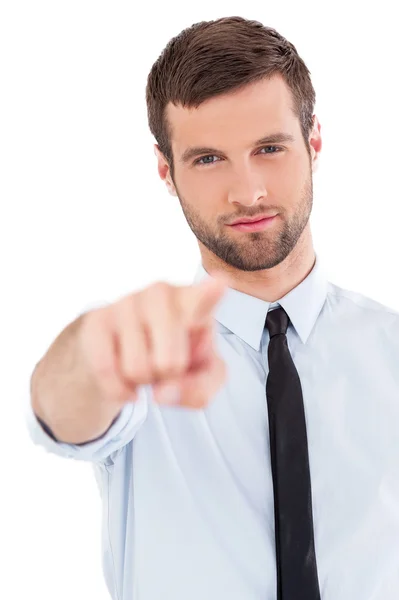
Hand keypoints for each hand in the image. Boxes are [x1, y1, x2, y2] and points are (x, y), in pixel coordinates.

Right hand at [78, 277, 227, 408]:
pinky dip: (118, 388)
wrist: (124, 350)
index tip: (221, 283)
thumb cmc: (173, 355)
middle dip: (167, 377)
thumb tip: (162, 393)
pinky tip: (124, 375)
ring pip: (138, 370)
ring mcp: (128, 302)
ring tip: (144, 360)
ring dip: (141, 380)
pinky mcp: (98, 319)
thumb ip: (201, 389)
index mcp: (195, 302)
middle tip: (164, 363)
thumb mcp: (202, 376)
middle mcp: (162, 294)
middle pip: (170, 364)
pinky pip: (107, 371)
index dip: (210, 294)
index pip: (205, 298)